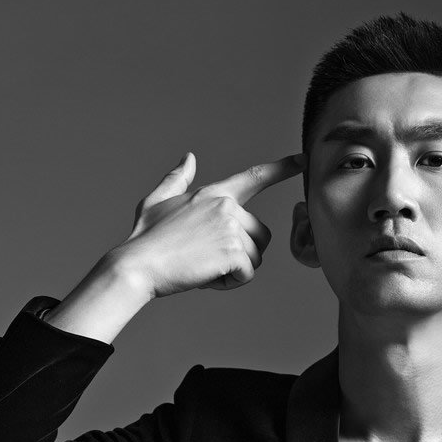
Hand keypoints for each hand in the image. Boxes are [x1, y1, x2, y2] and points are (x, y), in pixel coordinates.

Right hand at [110, 150, 305, 297]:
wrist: (137, 264)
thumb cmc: (144, 237)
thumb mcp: (158, 201)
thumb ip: (178, 179)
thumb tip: (189, 157)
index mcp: (213, 192)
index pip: (253, 177)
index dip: (282, 169)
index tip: (304, 160)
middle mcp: (226, 205)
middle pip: (260, 236)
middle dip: (241, 254)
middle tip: (206, 259)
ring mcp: (231, 227)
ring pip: (255, 258)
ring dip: (233, 270)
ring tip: (203, 267)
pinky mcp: (233, 250)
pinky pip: (247, 274)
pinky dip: (229, 283)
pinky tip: (206, 277)